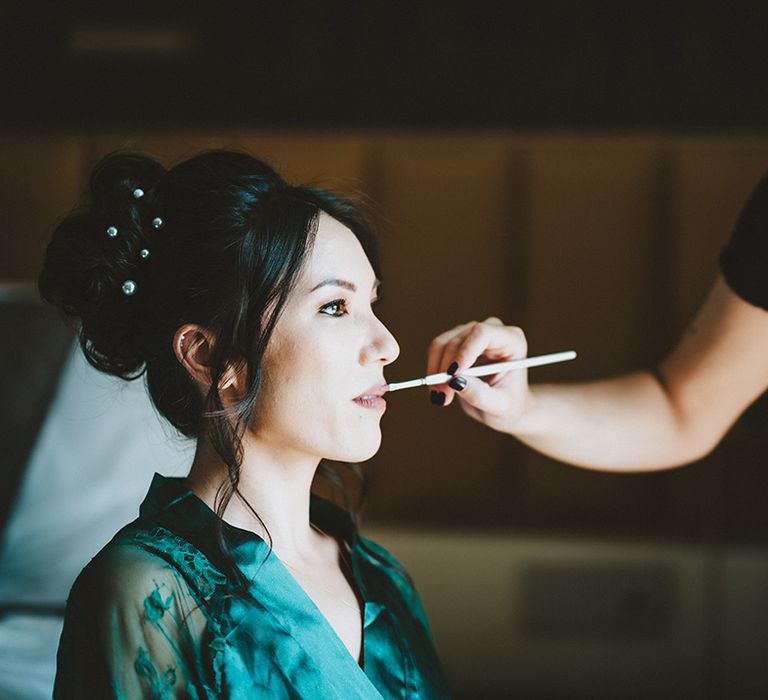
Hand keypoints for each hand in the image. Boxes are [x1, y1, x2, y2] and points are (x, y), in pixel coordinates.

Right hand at [426, 317, 530, 432]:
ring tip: (440, 396)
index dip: (464, 351)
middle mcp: (492, 331)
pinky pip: (437, 349)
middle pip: (459, 339)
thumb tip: (455, 381)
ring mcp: (473, 334)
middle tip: (442, 396)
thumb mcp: (500, 406)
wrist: (506, 406)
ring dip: (436, 369)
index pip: (483, 333)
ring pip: (443, 343)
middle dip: (446, 368)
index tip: (452, 375)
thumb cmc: (510, 405)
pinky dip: (433, 369)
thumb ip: (480, 395)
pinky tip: (439, 388)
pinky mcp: (458, 342)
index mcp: (512, 341)